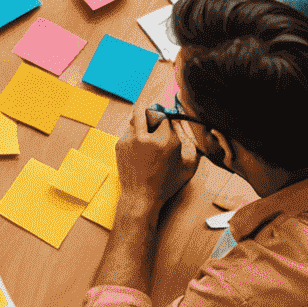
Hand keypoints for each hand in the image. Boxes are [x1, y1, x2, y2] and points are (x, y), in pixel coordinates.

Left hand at [117, 96, 200, 211]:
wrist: (141, 196)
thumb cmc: (166, 184)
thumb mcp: (187, 166)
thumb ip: (188, 142)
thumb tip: (179, 122)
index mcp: (164, 141)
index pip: (164, 116)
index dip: (167, 118)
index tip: (168, 120)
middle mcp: (144, 137)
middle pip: (145, 110)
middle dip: (151, 112)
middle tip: (155, 117)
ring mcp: (129, 140)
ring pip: (135, 120)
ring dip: (142, 124)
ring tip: (148, 138)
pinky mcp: (119, 144)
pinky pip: (129, 132)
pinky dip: (135, 136)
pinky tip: (141, 150)